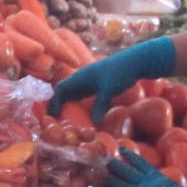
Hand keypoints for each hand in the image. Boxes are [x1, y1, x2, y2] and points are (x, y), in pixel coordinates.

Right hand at [49, 34, 176, 121]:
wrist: (134, 62)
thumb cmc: (120, 72)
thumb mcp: (109, 89)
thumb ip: (100, 105)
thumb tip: (94, 124)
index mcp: (80, 77)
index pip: (60, 89)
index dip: (54, 102)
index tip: (52, 115)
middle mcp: (82, 78)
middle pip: (64, 92)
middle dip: (58, 105)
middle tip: (56, 120)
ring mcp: (89, 81)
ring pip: (73, 94)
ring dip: (67, 104)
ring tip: (65, 119)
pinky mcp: (97, 84)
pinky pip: (82, 95)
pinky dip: (78, 104)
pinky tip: (80, 114)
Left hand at [106, 148, 186, 186]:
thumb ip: (169, 186)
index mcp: (159, 177)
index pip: (141, 163)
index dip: (130, 156)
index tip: (121, 149)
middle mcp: (148, 184)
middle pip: (127, 171)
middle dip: (114, 165)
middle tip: (103, 160)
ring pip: (121, 185)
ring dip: (109, 179)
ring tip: (99, 175)